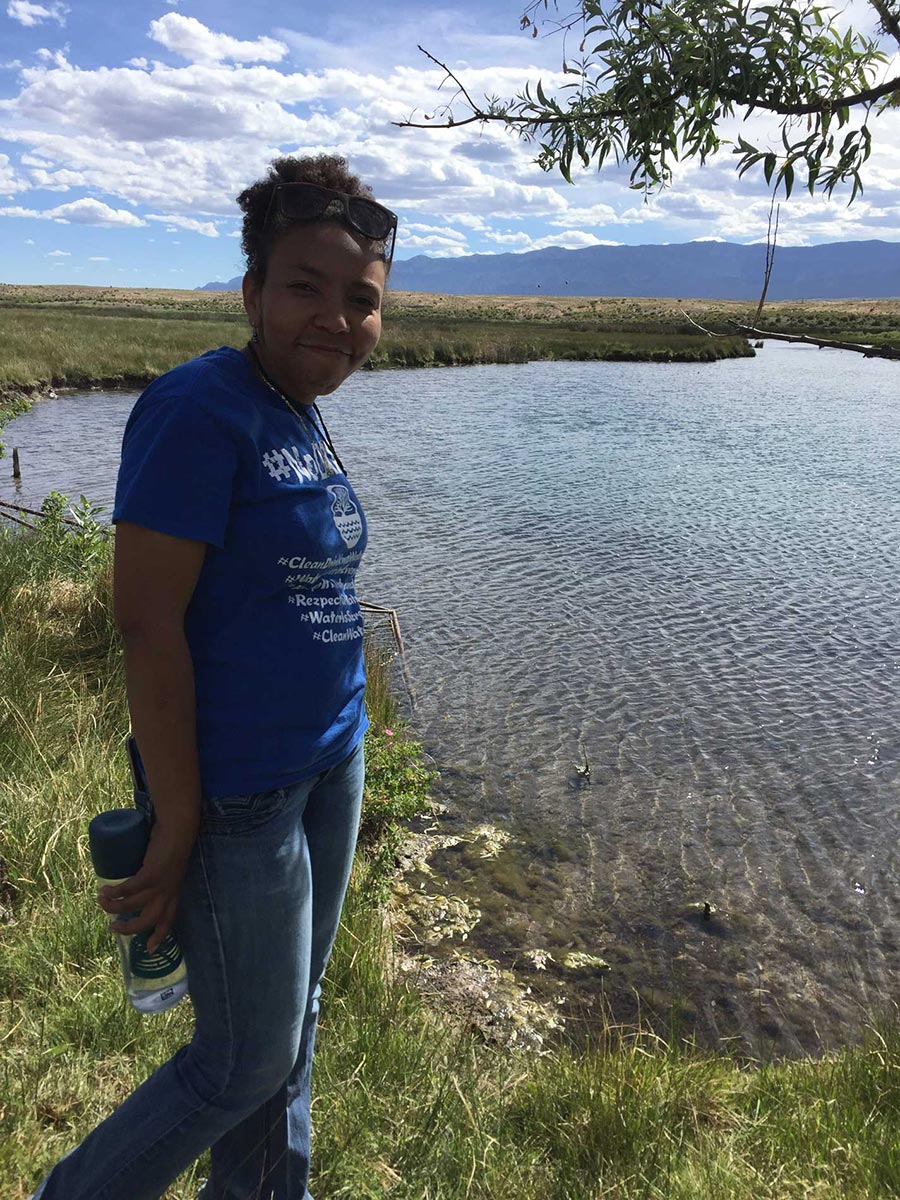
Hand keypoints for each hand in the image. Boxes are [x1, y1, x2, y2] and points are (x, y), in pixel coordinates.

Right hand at [98, 819, 196, 953]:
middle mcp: (168, 893)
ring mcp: (160, 884)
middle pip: (148, 921)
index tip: (148, 949)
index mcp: (173, 893)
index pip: (168, 921)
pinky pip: (128, 889)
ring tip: (101, 901)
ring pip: (132, 906)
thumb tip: (133, 886)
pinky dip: (114, 892)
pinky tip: (104, 890)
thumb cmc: (171, 845)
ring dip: (113, 907)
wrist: (178, 828)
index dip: (159, 936)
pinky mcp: (151, 874)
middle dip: (129, 928)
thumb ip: (156, 878)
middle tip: (113, 927)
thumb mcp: (167, 869)